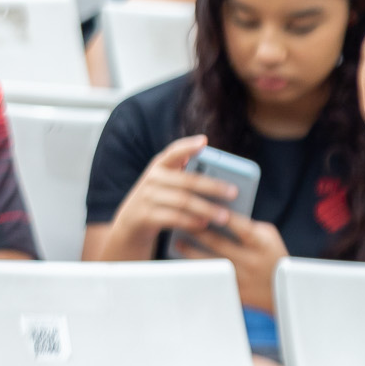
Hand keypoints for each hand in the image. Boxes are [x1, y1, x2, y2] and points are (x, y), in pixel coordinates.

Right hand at [112, 136, 238, 245]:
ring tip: (224, 216)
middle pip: (187, 181)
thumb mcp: (168, 182)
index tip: (204, 141)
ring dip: (206, 209)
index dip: (188, 146)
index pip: (174, 152)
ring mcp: (146, 197)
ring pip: (182, 201)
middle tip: (234, 192)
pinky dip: (190, 221)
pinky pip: (172, 218)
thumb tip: (226, 181)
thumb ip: (187, 175)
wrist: (130, 223)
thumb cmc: (160, 198)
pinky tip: (204, 225)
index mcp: (160, 165)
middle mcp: (152, 178)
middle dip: (213, 187)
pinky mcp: (144, 216)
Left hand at [173, 216, 288, 313]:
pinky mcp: (234, 292)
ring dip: (191, 251)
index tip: (206, 208)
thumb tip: (218, 218)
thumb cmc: (273, 255)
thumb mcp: (269, 237)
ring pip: (211, 263)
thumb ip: (248, 226)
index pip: (242, 228)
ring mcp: (242, 278)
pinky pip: (211, 278)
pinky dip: (199, 270)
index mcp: (263, 244)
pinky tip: (188, 263)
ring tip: (180, 243)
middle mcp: (252, 260)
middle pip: (219, 244)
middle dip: (198, 232)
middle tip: (181, 223)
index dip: (225, 219)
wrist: (284, 290)